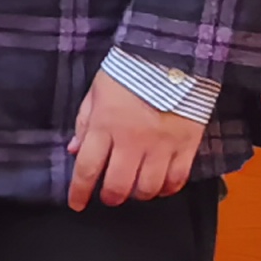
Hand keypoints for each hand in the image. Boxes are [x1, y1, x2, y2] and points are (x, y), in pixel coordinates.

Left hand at [66, 68, 203, 209]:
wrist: (171, 55)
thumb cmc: (128, 71)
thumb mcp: (97, 92)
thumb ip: (85, 122)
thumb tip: (74, 152)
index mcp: (105, 126)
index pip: (87, 168)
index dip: (79, 192)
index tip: (76, 204)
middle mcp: (132, 141)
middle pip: (118, 186)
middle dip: (110, 197)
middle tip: (109, 195)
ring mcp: (161, 145)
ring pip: (148, 188)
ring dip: (138, 194)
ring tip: (135, 189)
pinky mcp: (186, 145)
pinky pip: (177, 179)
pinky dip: (167, 189)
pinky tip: (161, 187)